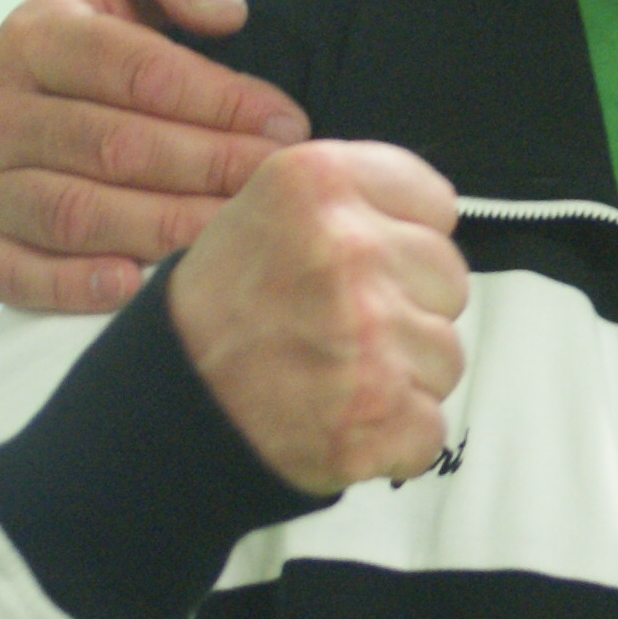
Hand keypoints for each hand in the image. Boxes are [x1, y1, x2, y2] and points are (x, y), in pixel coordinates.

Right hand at [0, 0, 309, 311]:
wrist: (53, 88)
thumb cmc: (115, 28)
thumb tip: (220, 9)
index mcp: (33, 33)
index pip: (135, 71)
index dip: (219, 100)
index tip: (287, 124)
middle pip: (112, 146)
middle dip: (207, 166)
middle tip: (273, 183)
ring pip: (74, 212)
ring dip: (161, 228)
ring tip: (232, 233)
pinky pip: (11, 271)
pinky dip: (69, 284)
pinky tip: (132, 285)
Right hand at [168, 140, 469, 494]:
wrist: (167, 410)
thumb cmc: (216, 315)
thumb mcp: (263, 211)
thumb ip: (348, 201)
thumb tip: (427, 217)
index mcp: (319, 184)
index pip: (436, 204)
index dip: (404, 240)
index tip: (367, 264)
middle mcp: (349, 250)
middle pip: (450, 279)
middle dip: (408, 308)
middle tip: (340, 325)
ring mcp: (369, 336)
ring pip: (447, 355)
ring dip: (403, 373)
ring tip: (335, 371)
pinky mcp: (380, 413)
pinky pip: (430, 424)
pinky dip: (394, 434)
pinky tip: (342, 415)